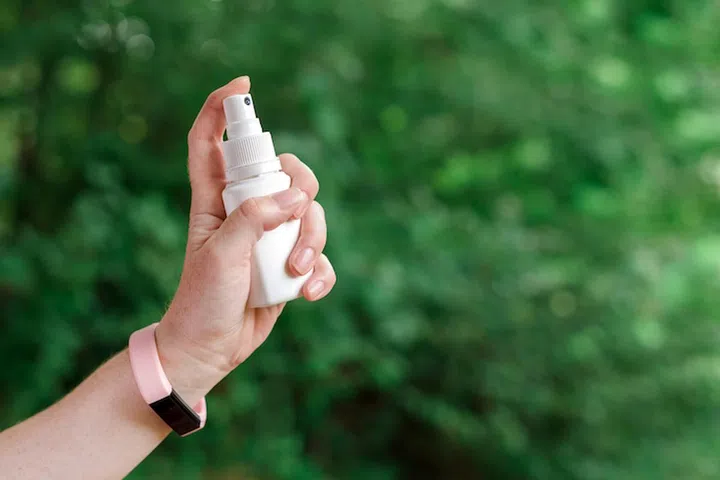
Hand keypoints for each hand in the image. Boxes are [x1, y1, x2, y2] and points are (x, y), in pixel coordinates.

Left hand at [153, 76, 335, 402]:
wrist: (211, 349)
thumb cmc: (202, 300)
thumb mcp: (220, 254)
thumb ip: (253, 219)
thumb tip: (295, 197)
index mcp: (214, 201)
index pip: (211, 143)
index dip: (221, 109)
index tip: (243, 87)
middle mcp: (245, 212)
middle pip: (285, 172)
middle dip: (301, 188)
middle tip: (296, 213)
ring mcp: (270, 237)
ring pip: (309, 214)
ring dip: (311, 241)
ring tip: (296, 272)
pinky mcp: (289, 263)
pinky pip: (319, 255)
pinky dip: (321, 272)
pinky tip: (309, 292)